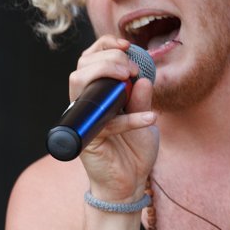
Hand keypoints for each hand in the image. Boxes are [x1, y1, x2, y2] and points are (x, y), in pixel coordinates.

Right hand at [70, 37, 158, 200]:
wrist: (130, 184)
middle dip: (109, 58)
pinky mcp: (88, 140)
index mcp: (98, 95)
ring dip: (105, 72)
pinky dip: (131, 119)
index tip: (127, 45)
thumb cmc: (134, 151)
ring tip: (131, 78)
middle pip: (82, 66)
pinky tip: (151, 117)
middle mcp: (87, 104)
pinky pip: (107, 122)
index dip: (105, 46)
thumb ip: (142, 98)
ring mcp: (85, 120)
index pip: (90, 60)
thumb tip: (143, 78)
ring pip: (78, 83)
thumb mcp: (145, 118)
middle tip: (132, 69)